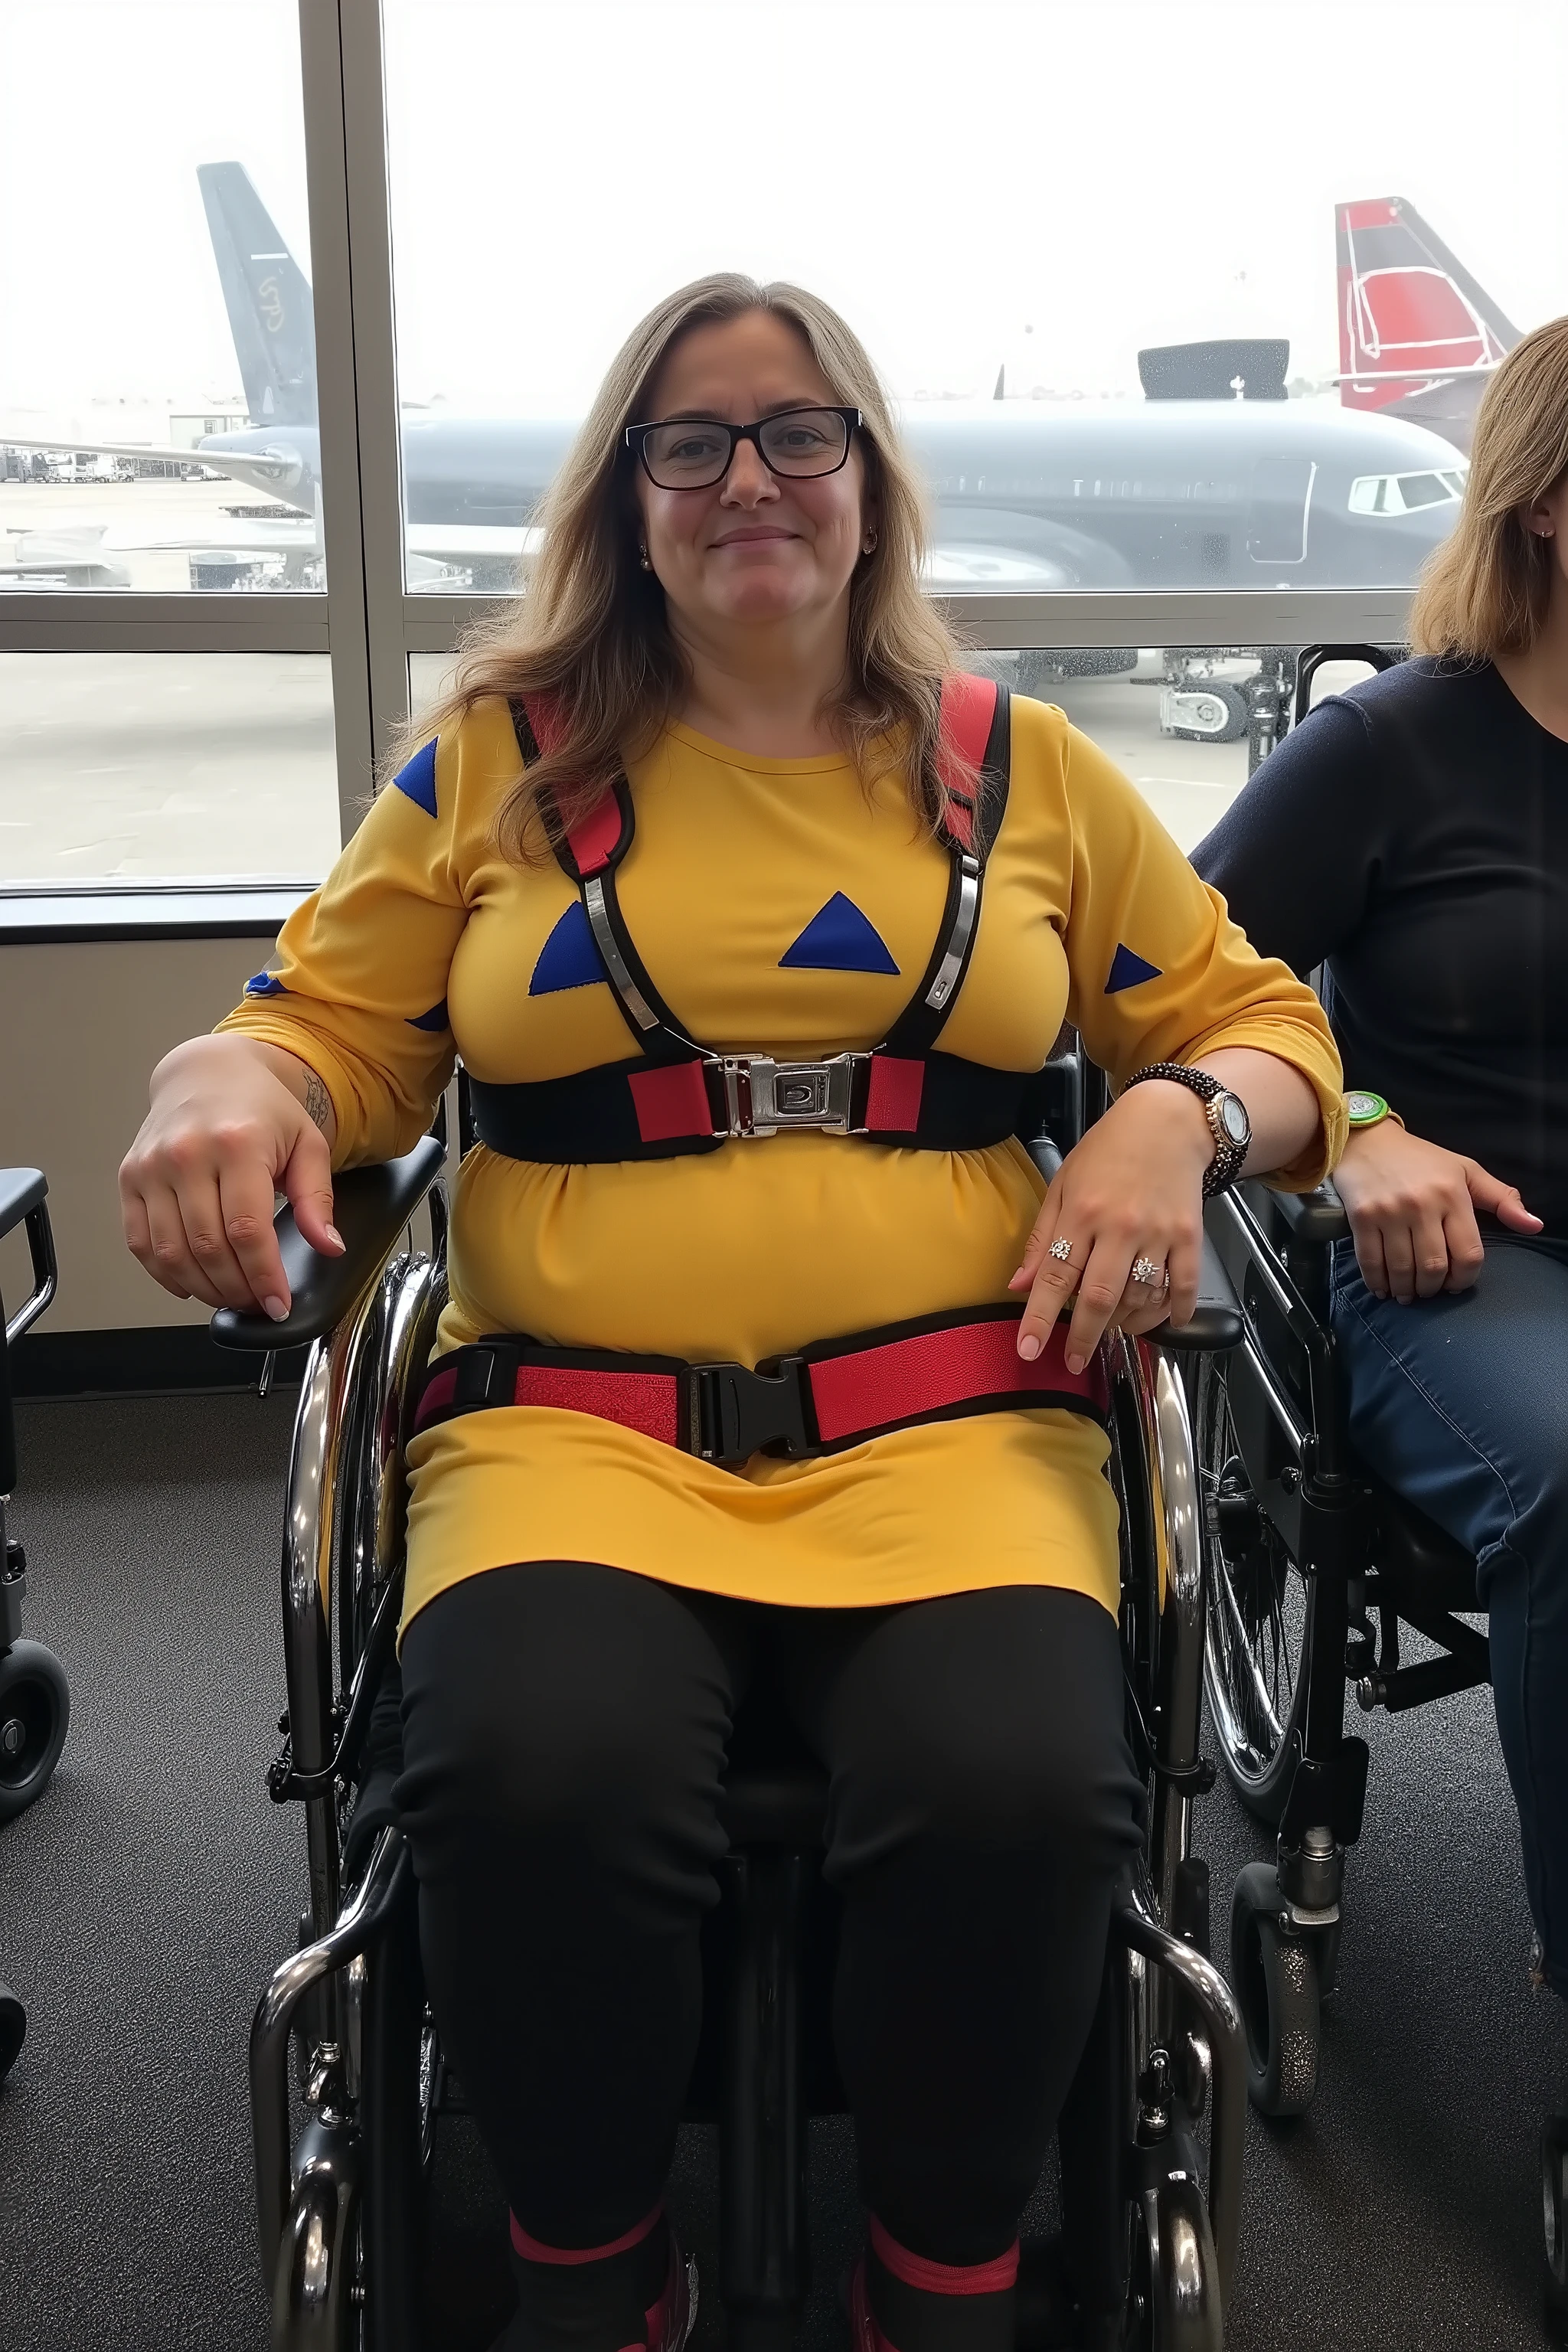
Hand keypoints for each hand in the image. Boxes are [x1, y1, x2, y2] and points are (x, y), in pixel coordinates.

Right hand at [119, 1035, 342, 1319]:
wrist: (207, 1074)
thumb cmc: (261, 1109)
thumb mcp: (308, 1144)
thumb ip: (318, 1198)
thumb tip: (330, 1246)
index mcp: (237, 1143)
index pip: (247, 1230)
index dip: (263, 1277)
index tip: (278, 1304)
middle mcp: (187, 1153)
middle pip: (209, 1247)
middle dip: (237, 1288)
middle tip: (258, 1302)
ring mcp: (151, 1167)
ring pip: (172, 1252)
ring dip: (204, 1287)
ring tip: (231, 1295)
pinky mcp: (130, 1178)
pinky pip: (141, 1242)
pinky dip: (166, 1273)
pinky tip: (192, 1282)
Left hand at [1009, 1080, 1210, 1371]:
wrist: (1168, 1121)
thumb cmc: (1108, 1151)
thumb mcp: (1062, 1184)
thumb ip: (1041, 1238)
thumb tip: (1019, 1285)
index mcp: (1081, 1213)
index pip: (1054, 1276)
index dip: (1039, 1318)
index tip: (1028, 1350)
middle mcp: (1120, 1227)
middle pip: (1098, 1298)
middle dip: (1082, 1338)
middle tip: (1074, 1361)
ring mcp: (1158, 1234)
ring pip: (1140, 1299)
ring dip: (1123, 1325)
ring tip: (1111, 1329)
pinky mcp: (1190, 1236)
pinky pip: (1183, 1286)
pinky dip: (1174, 1312)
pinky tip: (1163, 1323)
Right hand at [1332, 1120, 1541, 1301]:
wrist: (1368, 1140)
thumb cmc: (1421, 1159)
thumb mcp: (1466, 1171)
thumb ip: (1502, 1199)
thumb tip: (1535, 1225)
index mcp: (1453, 1194)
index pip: (1468, 1253)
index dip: (1465, 1278)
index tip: (1456, 1283)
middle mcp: (1422, 1204)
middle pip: (1434, 1267)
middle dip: (1433, 1289)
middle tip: (1430, 1291)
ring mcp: (1389, 1212)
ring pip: (1403, 1269)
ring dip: (1406, 1291)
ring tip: (1407, 1294)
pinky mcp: (1361, 1217)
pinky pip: (1370, 1261)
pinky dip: (1377, 1282)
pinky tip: (1383, 1288)